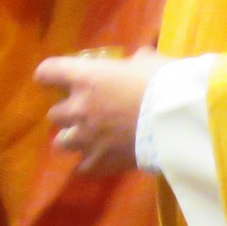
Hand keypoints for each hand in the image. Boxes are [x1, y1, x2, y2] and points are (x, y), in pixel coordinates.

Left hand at [33, 48, 166, 174]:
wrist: (179, 121)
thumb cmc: (163, 83)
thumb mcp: (148, 62)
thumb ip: (136, 61)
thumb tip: (141, 58)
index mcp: (85, 78)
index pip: (47, 72)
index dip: (49, 75)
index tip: (54, 78)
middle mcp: (78, 108)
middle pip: (54, 113)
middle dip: (67, 112)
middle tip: (83, 112)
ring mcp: (87, 138)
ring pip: (61, 142)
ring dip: (72, 139)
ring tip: (87, 139)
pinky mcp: (101, 161)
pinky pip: (83, 167)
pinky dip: (90, 163)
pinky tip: (100, 160)